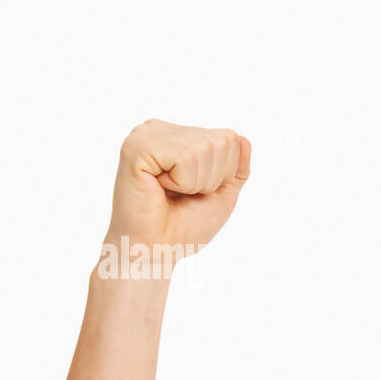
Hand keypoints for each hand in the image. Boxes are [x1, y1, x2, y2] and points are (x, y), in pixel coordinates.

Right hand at [104, 119, 251, 253]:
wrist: (157, 250)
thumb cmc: (185, 225)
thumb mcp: (222, 194)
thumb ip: (236, 167)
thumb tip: (243, 138)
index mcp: (178, 136)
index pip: (229, 138)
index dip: (224, 174)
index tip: (195, 191)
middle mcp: (161, 129)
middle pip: (220, 142)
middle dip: (211, 179)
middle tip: (182, 195)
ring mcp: (146, 135)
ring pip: (205, 148)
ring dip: (195, 183)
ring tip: (169, 192)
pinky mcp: (137, 147)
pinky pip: (185, 158)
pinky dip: (182, 183)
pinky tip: (159, 187)